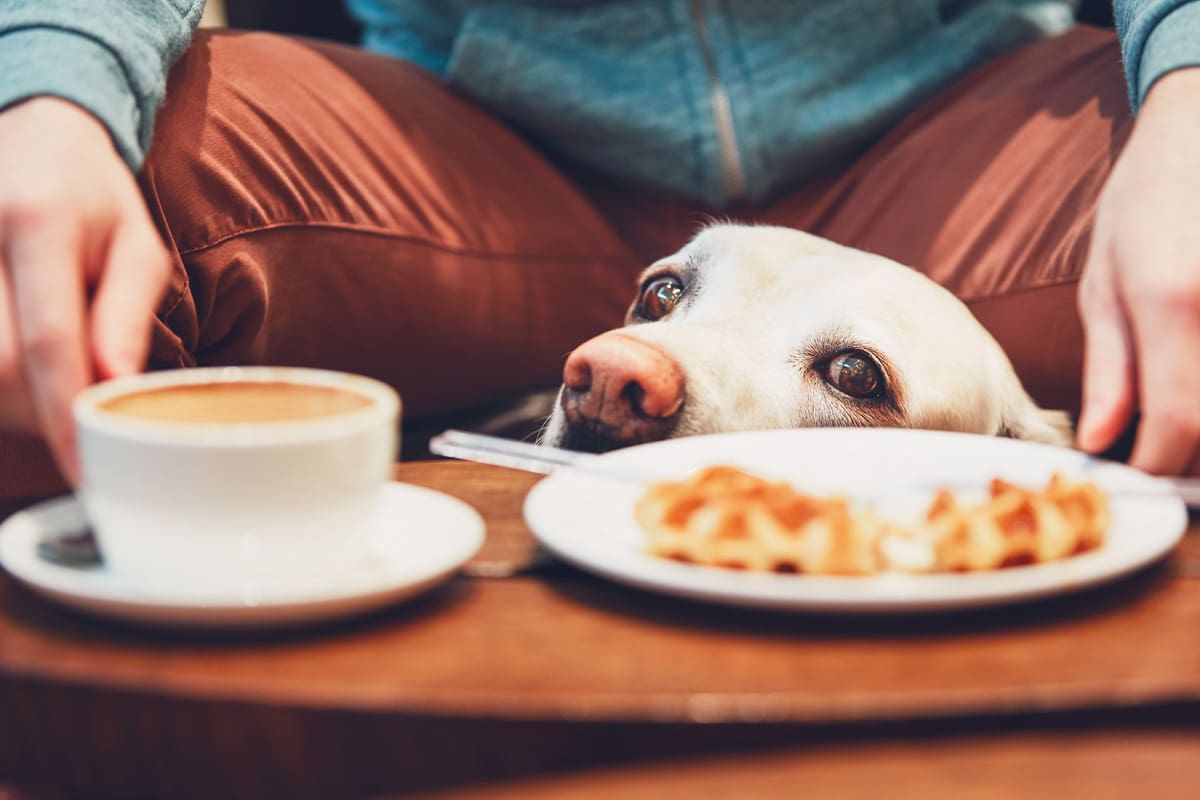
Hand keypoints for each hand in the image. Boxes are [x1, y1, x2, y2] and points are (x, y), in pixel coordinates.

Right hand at [0, 97, 170, 482]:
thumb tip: (114, 386)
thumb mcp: (137, 245)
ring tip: (54, 391)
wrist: (29, 131)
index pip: (47, 341)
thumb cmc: (93, 198)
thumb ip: (127, 314)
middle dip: (40, 415)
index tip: (85, 467)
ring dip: (12, 405)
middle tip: (81, 425)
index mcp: (39, 224)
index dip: (64, 415)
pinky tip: (21, 376)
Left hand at [1077, 68, 1199, 474]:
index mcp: (1172, 301)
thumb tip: (1102, 439)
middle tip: (1161, 448)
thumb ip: (1110, 368)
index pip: (1178, 424)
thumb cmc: (1149, 198)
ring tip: (1176, 407)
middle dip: (1192, 453)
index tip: (1138, 474)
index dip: (1159, 465)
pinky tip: (1191, 373)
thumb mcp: (1106, 281)